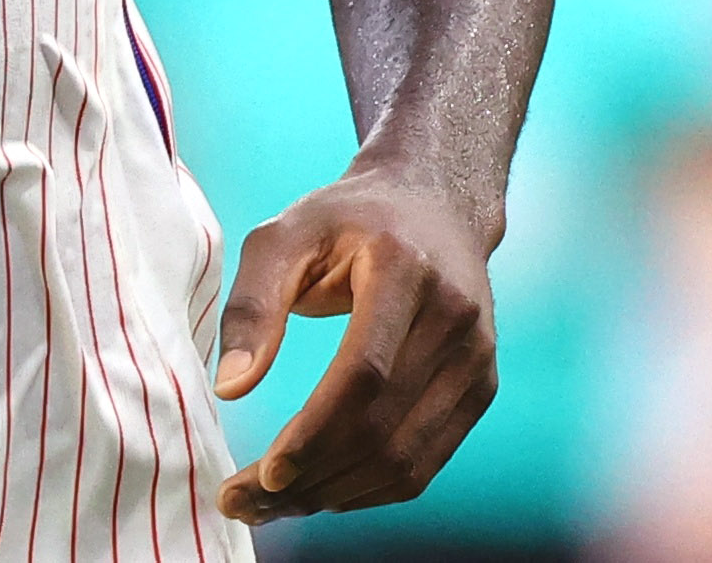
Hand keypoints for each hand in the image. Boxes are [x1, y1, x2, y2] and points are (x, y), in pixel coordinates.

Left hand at [213, 166, 501, 522]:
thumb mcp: (282, 235)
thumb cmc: (344, 219)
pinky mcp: (480, 387)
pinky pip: (427, 459)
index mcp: (405, 273)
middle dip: (312, 478)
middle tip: (244, 503)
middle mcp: (455, 321)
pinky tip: (322, 490)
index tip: (263, 472)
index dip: (316, 433)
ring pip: (408, 458)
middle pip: (384, 428)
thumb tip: (231, 389)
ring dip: (337, 494)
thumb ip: (253, 305)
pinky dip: (372, 487)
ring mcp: (477, 360)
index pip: (366, 375)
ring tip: (272, 505)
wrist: (432, 205)